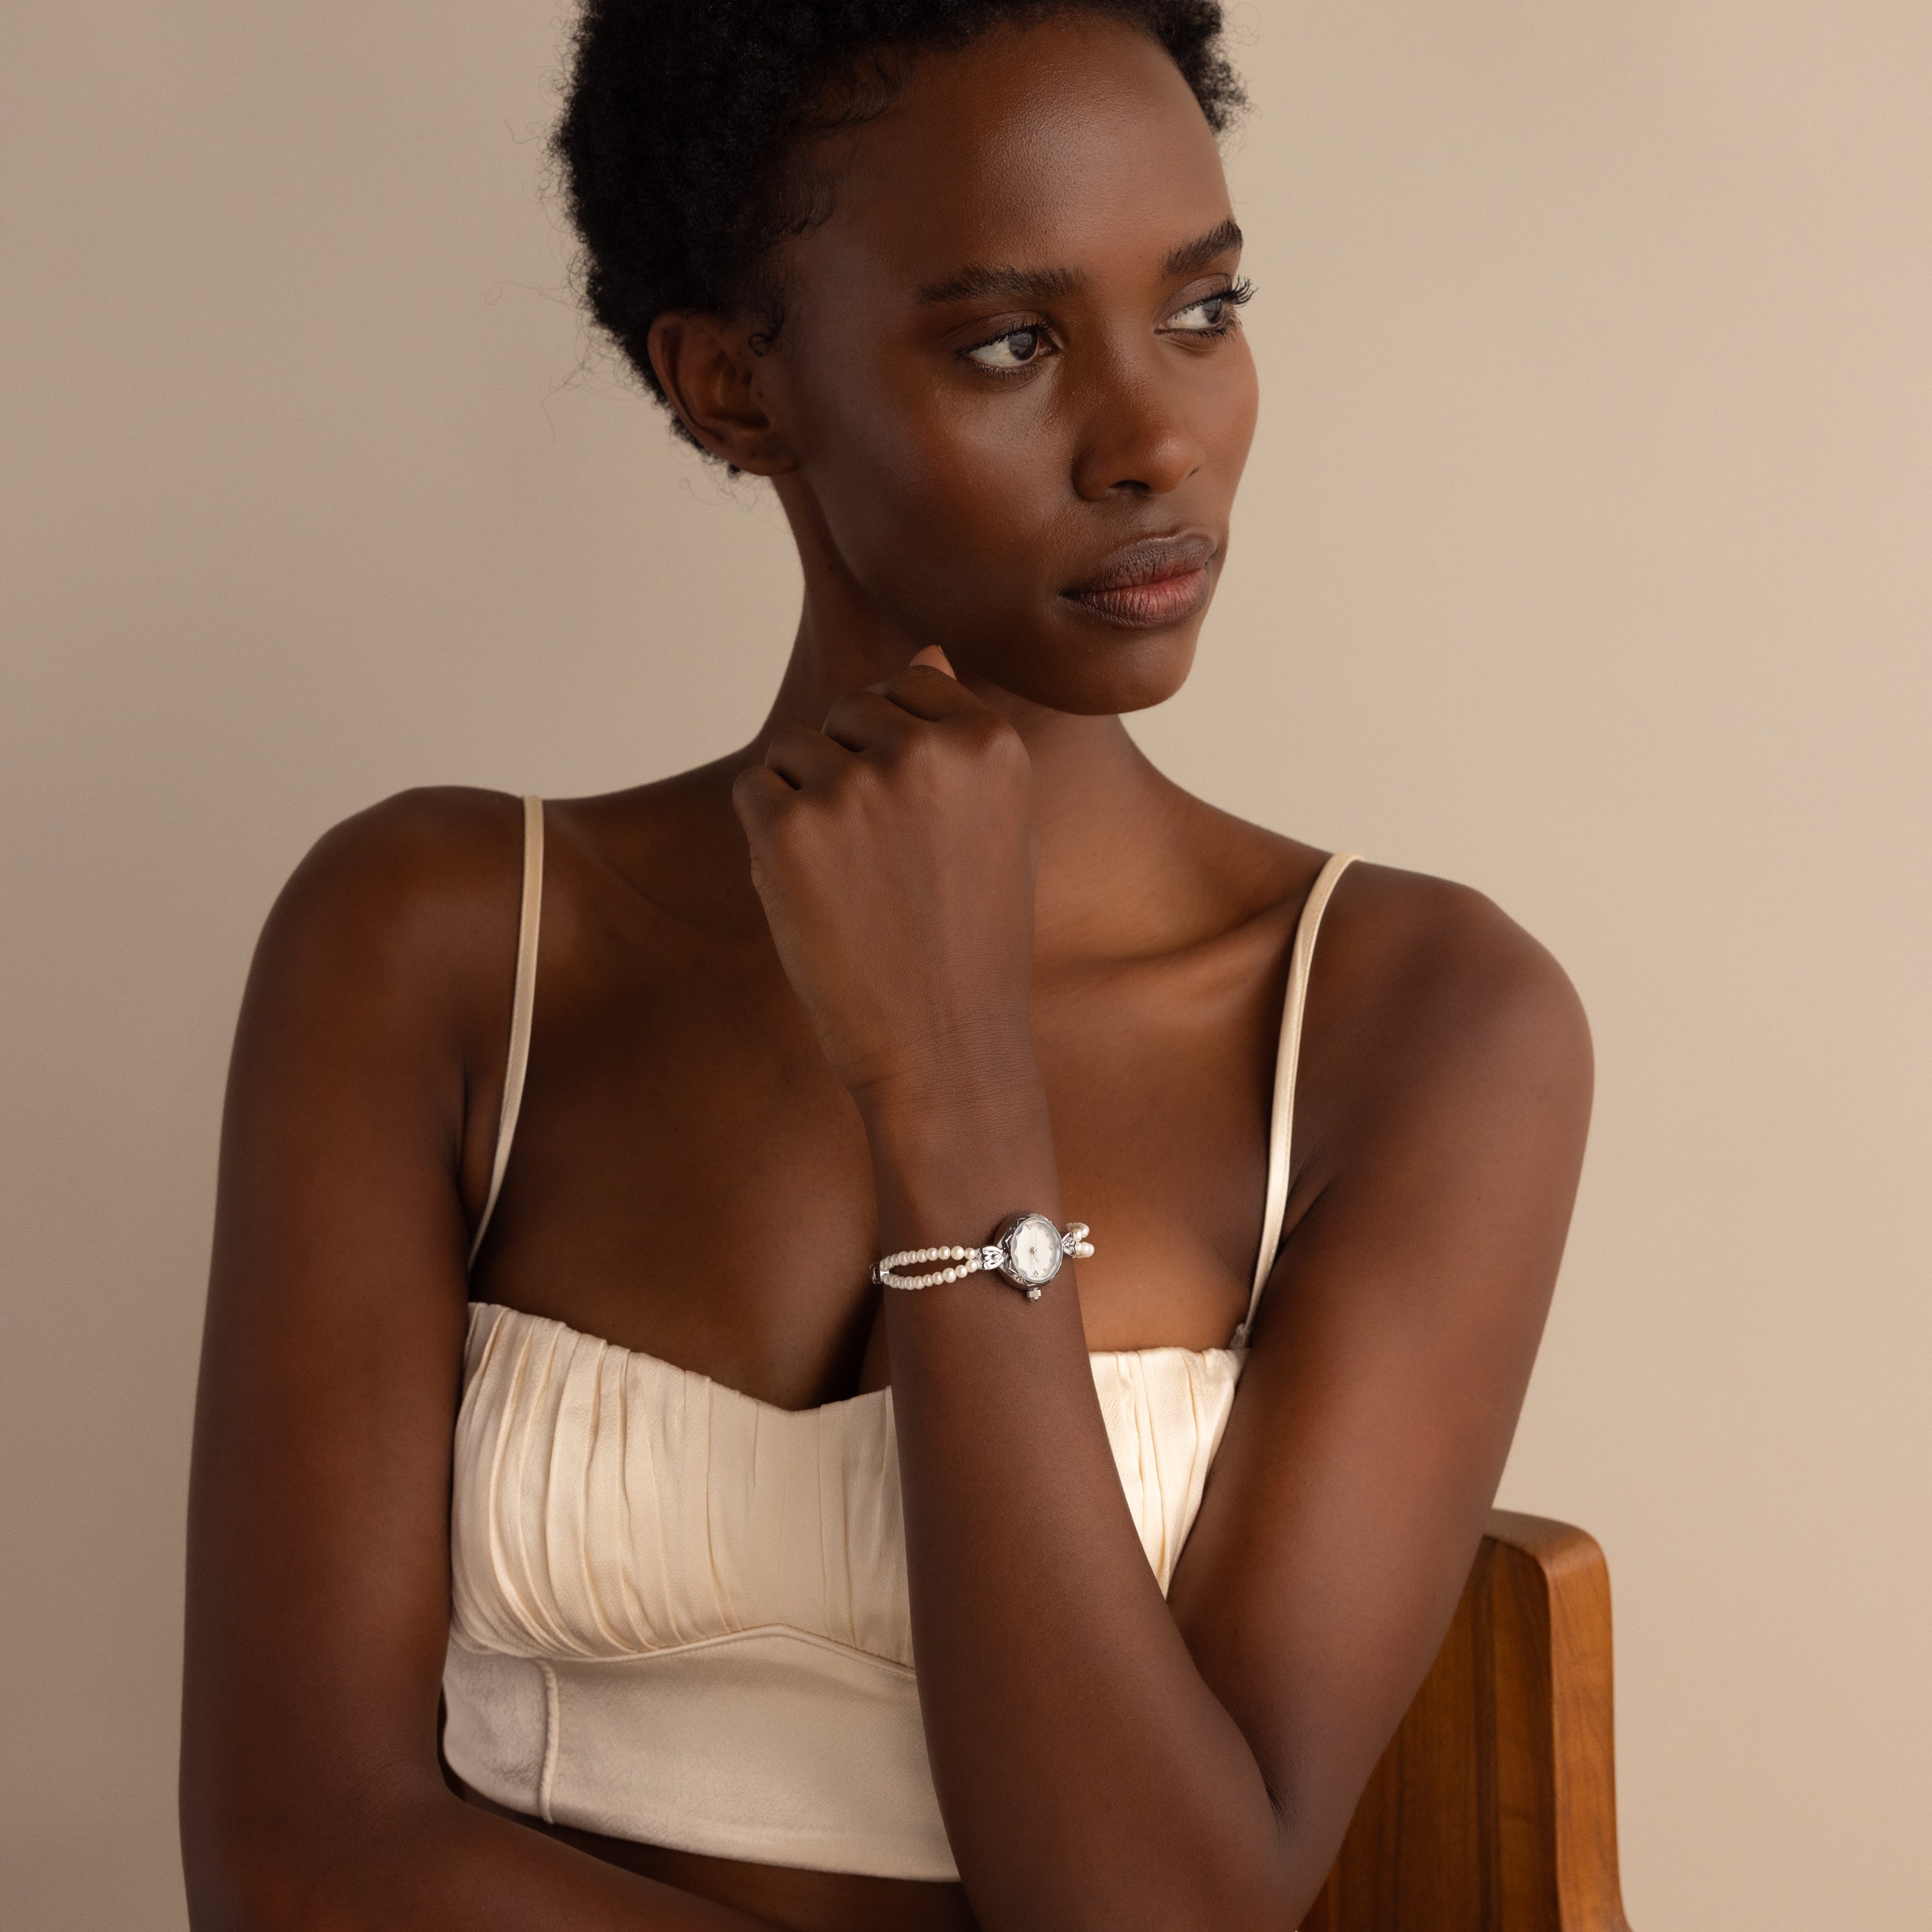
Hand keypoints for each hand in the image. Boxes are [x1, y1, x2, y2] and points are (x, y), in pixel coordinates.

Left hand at [732, 648, 1039, 1114]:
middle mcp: (925, 750)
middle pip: (848, 712)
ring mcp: (855, 786)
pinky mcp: (789, 829)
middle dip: (849, 771)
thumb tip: (925, 650)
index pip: (910, 683)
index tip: (915, 819)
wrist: (944, 1044)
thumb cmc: (971, 939)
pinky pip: (754, 790)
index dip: (897, 748)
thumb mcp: (996, 824)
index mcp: (990, 740)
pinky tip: (816, 894)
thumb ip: (957, 736)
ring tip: (853, 882)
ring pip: (795, 750)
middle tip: (884, 865)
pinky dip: (769, 838)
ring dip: (806, 805)